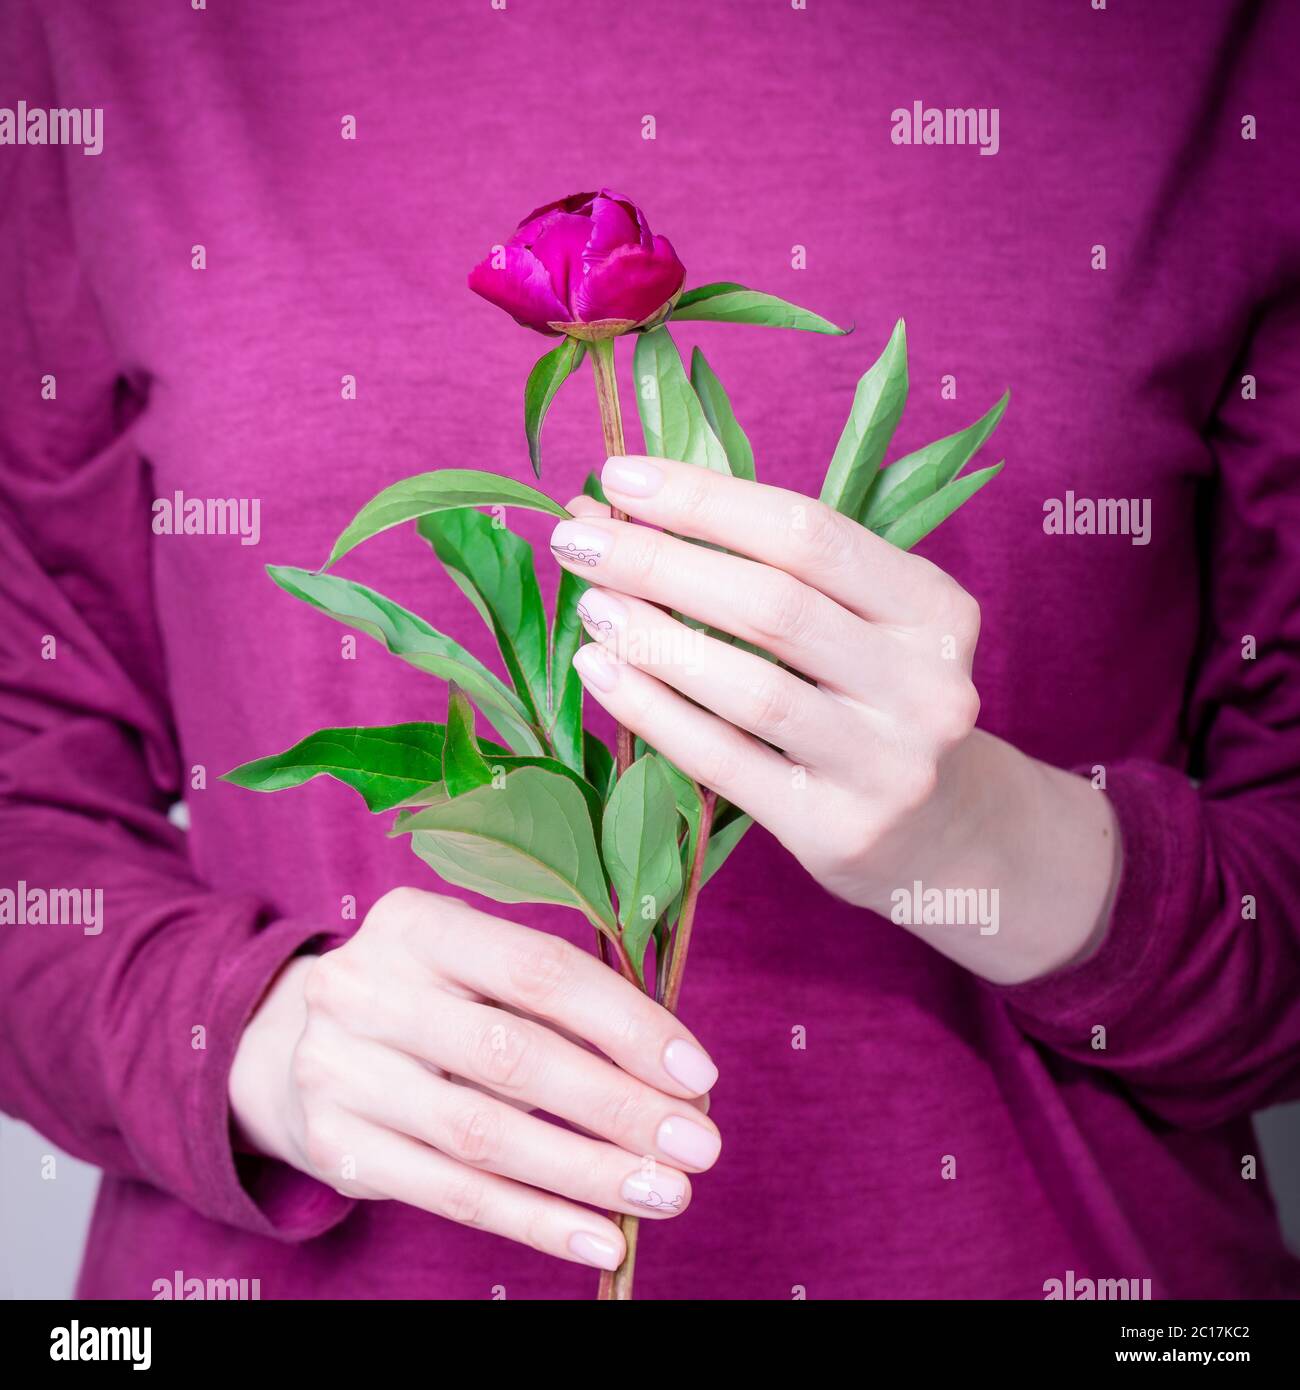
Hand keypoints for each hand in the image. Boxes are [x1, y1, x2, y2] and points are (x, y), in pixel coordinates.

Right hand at [228, 887, 720, 1269]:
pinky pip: (453, 1195)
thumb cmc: (433, 996)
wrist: (298, 1044)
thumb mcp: (477, 965)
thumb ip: (561, 999)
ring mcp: (339, 1070)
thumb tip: (675, 1076)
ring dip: (588, 1172)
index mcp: (415, 924)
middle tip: (696, 1146)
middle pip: (513, 1057)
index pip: (538, 971)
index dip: (625, 1024)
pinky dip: (536, 1221)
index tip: (696, 1074)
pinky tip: (599, 1236)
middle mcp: (364, 990)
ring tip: (665, 1194)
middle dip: (619, 1108)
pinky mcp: (336, 1146)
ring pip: (486, 1136)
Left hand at [554, 455, 1118, 984]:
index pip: (808, 534)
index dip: (705, 500)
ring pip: (750, 686)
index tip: (620, 474)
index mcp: (935, 609)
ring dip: (653, 635)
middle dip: (660, 560)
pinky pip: (725, 761)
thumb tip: (628, 508)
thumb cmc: (873, 705)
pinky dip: (652, 711)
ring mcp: (888, 764)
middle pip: (773, 605)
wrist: (940, 833)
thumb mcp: (862, 627)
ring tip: (590, 603)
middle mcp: (926, 684)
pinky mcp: (839, 830)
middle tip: (577, 535)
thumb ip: (776, 573)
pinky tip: (600, 670)